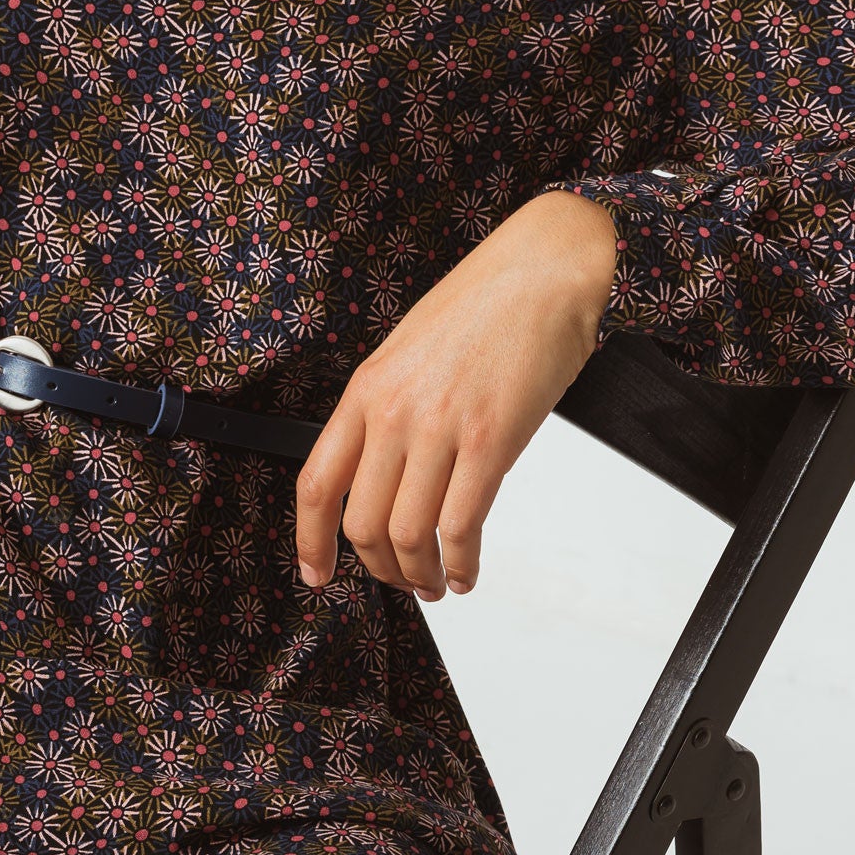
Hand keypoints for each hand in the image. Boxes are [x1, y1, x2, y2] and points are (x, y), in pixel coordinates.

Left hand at [295, 191, 618, 599]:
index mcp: (366, 389)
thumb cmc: (485, 303)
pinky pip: (462, 526)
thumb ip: (388, 407)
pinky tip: (469, 570)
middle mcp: (394, 412)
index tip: (317, 573)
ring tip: (438, 583)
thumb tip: (381, 470)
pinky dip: (463, 562)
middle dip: (380, 569)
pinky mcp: (491, 441)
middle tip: (401, 581)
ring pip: (410, 535)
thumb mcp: (409, 350)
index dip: (311, 542)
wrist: (544, 270)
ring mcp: (440, 428)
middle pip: (363, 524)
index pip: (317, 484)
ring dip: (421, 576)